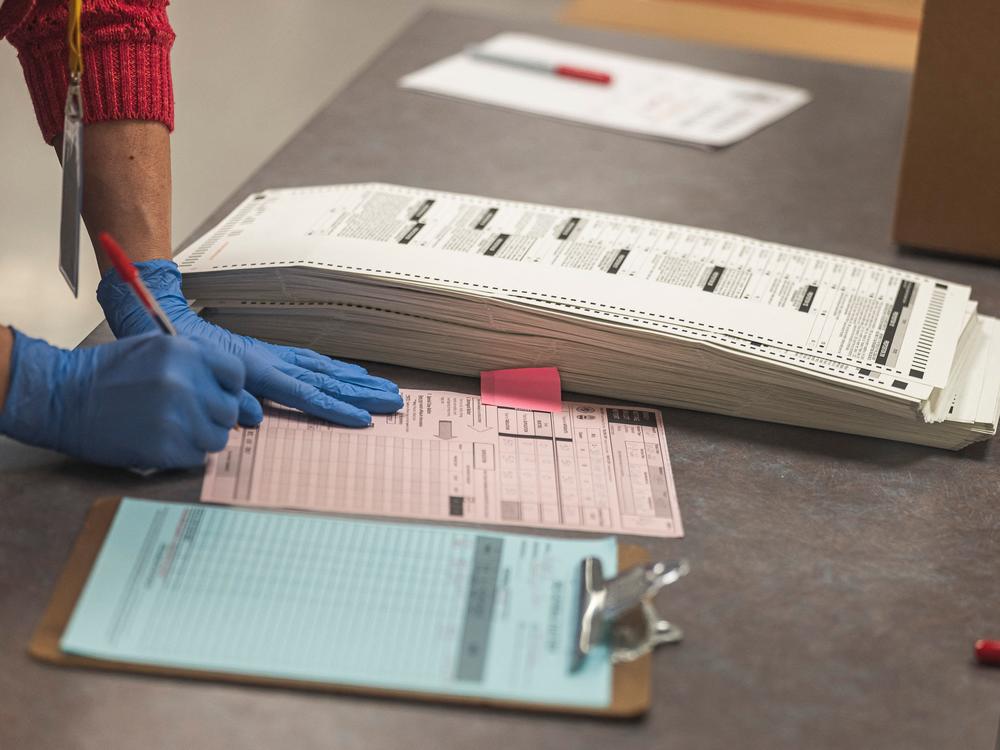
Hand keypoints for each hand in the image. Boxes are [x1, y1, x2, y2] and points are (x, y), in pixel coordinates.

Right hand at [0, 330, 242, 468]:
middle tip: (190, 415)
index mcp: (185, 353)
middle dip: (214, 415)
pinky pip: (197, 457)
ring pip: (217, 437)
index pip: (236, 375)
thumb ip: (197, 361)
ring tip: (174, 429)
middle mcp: (185, 383)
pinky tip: (162, 441)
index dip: (228, 387)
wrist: (60, 397)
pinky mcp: (164, 448)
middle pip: (229, 410)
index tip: (216, 394)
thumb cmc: (107, 372)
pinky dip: (184, 454)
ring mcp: (176, 417)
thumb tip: (233, 389)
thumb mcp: (155, 348)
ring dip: (200, 437)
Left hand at [97, 260, 403, 426]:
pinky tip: (349, 375)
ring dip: (355, 381)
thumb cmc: (170, 348)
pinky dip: (333, 370)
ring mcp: (270, 355)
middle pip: (326, 378)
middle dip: (362, 392)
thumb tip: (251, 415)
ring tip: (384, 389)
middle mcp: (270, 360)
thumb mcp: (191, 374)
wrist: (158, 317)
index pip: (305, 393)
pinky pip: (309, 363)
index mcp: (255, 367)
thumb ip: (221, 394)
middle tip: (395, 401)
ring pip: (322, 369)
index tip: (365, 421)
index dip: (335, 408)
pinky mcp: (265, 355)